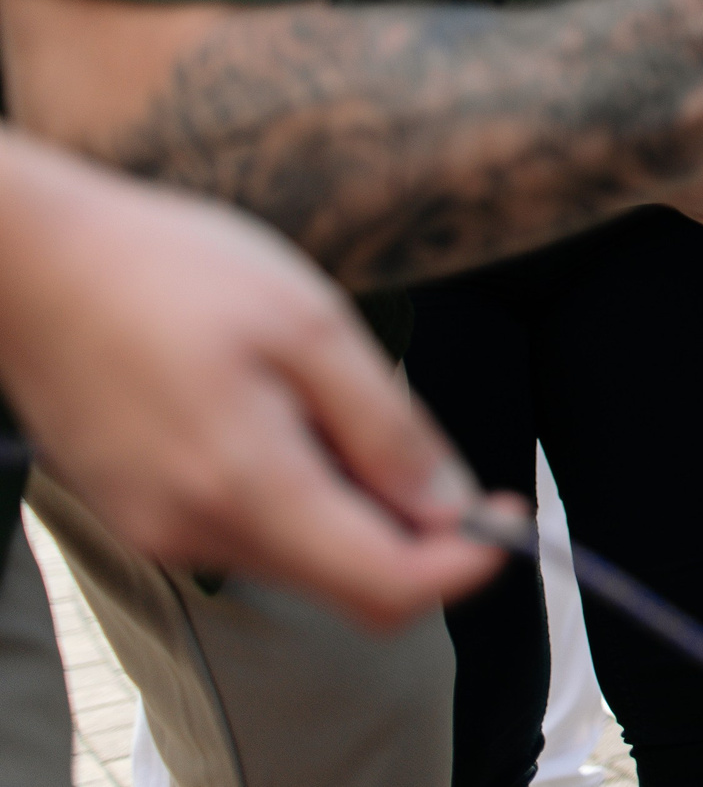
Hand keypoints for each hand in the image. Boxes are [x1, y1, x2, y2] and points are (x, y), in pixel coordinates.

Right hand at [0, 136, 504, 628]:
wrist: (39, 262)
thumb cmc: (176, 272)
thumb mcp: (313, 326)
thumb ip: (387, 427)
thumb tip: (451, 507)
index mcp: (250, 488)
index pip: (388, 587)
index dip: (467, 561)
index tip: (509, 512)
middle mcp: (199, 533)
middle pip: (350, 582)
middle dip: (414, 530)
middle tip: (426, 443)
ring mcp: (162, 530)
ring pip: (304, 556)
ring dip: (352, 502)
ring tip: (324, 396)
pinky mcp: (142, 515)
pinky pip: (252, 530)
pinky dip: (298, 490)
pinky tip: (276, 410)